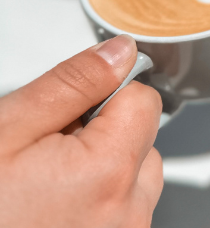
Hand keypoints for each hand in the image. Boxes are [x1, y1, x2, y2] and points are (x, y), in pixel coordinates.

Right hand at [0, 35, 162, 227]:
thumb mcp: (8, 130)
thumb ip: (74, 83)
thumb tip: (120, 51)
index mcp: (108, 175)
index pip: (144, 102)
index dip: (105, 96)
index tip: (69, 110)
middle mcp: (126, 215)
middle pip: (143, 141)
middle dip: (104, 134)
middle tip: (46, 153)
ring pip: (136, 179)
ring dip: (104, 171)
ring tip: (47, 183)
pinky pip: (122, 213)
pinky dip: (98, 203)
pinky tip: (53, 209)